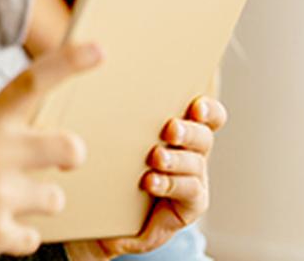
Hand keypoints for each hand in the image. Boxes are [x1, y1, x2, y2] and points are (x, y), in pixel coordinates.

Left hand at [96, 95, 225, 255]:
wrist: (120, 214)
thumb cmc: (120, 166)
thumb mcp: (122, 140)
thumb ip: (120, 119)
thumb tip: (94, 89)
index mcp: (184, 131)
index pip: (209, 115)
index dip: (208, 110)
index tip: (196, 106)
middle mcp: (194, 152)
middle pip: (203, 137)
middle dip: (189, 132)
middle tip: (171, 129)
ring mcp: (195, 178)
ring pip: (195, 164)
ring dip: (176, 159)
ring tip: (156, 157)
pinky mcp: (192, 204)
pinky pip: (189, 191)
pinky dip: (169, 184)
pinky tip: (151, 181)